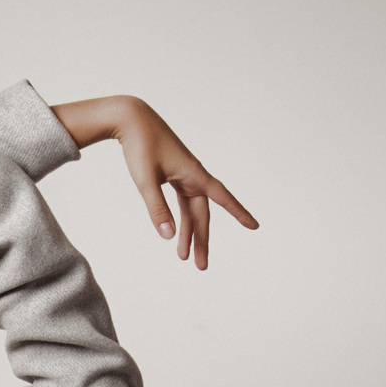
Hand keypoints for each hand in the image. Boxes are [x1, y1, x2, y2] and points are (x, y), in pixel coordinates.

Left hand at [109, 96, 257, 269]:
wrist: (131, 119)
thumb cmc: (139, 147)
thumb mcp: (146, 181)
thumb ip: (157, 209)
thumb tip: (169, 236)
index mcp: (194, 175)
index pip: (222, 198)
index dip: (238, 212)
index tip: (254, 226)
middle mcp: (193, 176)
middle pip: (202, 214)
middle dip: (201, 240)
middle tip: (201, 267)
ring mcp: (184, 176)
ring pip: (191, 210)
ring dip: (189, 233)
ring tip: (184, 258)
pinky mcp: (173, 175)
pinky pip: (183, 201)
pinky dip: (181, 218)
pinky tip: (177, 231)